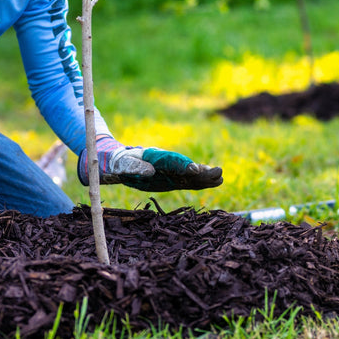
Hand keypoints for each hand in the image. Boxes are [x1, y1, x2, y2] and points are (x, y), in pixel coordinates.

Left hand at [77, 135, 222, 191]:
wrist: (119, 161)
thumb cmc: (119, 162)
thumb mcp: (122, 163)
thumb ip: (133, 166)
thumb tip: (149, 171)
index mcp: (153, 157)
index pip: (171, 161)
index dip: (183, 165)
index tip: (194, 169)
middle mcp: (165, 163)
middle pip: (185, 166)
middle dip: (200, 170)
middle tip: (218, 173)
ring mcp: (170, 170)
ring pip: (189, 174)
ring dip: (204, 176)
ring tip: (220, 177)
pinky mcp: (172, 178)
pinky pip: (188, 180)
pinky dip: (200, 181)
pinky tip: (213, 182)